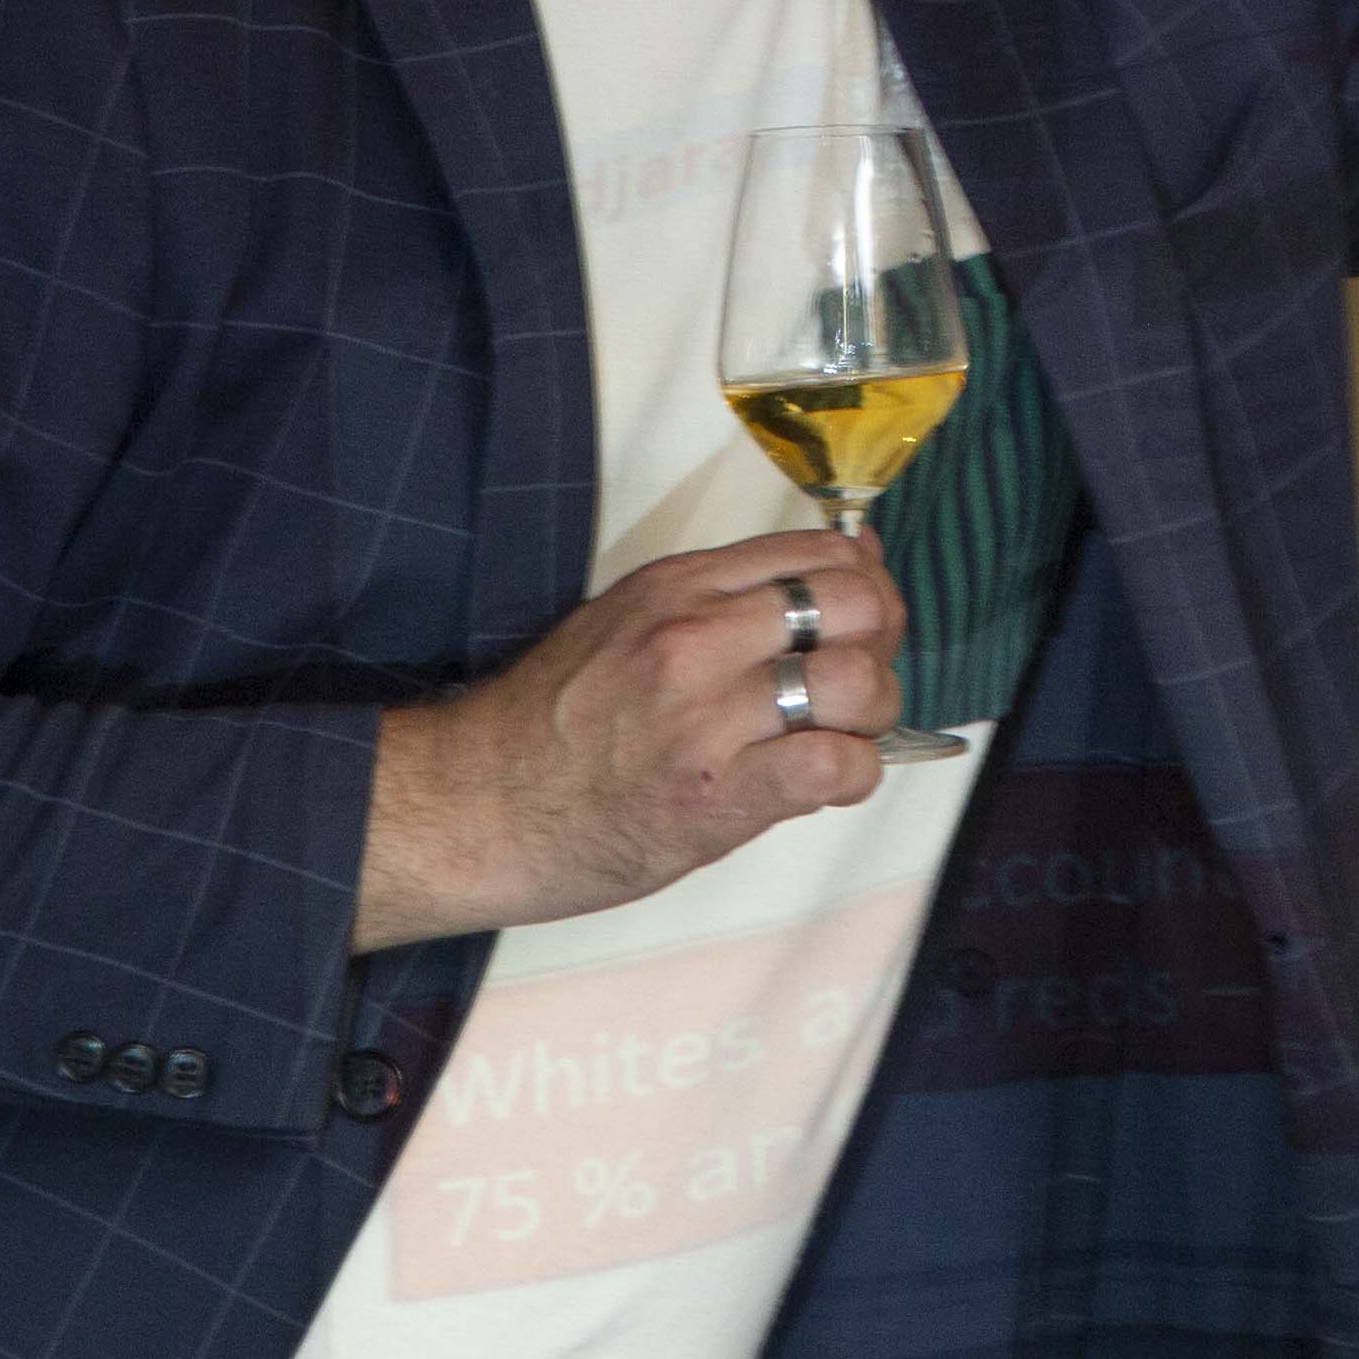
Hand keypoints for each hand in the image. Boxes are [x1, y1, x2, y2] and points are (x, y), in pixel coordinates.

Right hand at [351, 530, 902, 951]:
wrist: (475, 807)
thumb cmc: (552, 723)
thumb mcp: (627, 621)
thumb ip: (725, 597)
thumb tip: (844, 564)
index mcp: (677, 585)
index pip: (821, 551)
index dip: (867, 584)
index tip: (865, 618)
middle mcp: (695, 637)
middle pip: (856, 606)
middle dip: (883, 643)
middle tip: (862, 682)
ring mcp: (706, 716)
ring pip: (858, 683)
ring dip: (872, 716)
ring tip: (841, 737)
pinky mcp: (715, 796)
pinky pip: (832, 765)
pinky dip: (852, 775)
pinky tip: (825, 782)